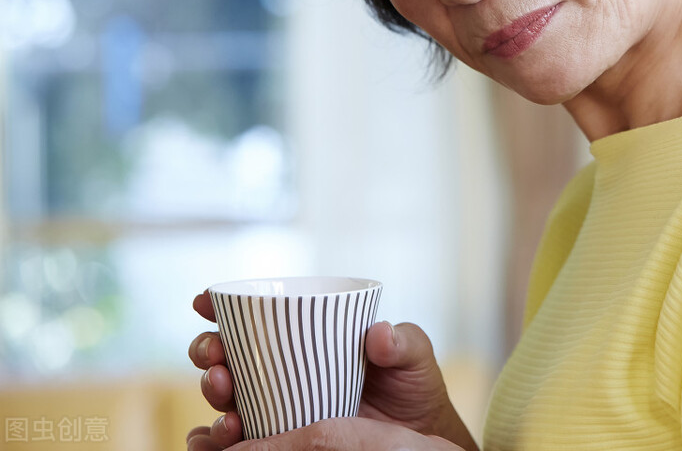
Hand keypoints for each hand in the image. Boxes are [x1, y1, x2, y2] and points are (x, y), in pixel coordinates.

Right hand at [187, 293, 478, 450]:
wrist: (419, 434)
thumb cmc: (412, 384)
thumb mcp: (414, 354)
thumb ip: (402, 341)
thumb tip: (378, 334)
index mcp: (304, 335)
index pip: (253, 315)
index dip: (220, 305)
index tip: (205, 301)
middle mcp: (279, 367)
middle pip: (224, 353)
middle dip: (208, 350)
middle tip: (217, 358)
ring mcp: (273, 404)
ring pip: (222, 395)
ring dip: (211, 395)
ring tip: (227, 399)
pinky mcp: (275, 439)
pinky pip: (232, 440)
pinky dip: (211, 439)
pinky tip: (211, 439)